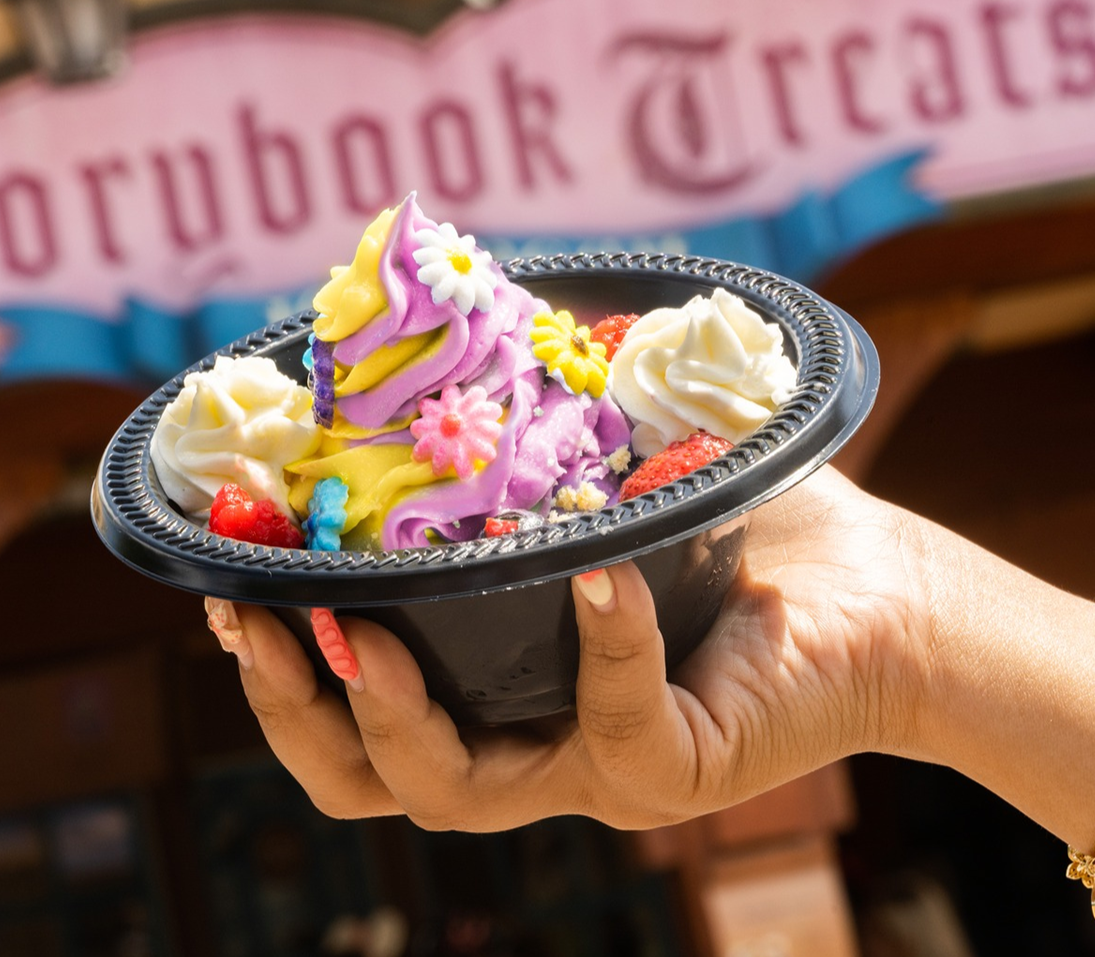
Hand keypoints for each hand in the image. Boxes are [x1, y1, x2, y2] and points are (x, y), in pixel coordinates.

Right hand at [203, 466, 934, 830]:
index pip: (344, 721)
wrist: (869, 587)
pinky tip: (594, 570)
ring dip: (391, 713)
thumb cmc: (727, 526)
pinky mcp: (674, 773)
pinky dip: (600, 643)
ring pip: (449, 793)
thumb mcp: (594, 468)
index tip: (224, 593)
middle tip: (257, 622)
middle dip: (292, 709)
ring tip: (368, 632)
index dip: (275, 675)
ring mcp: (593, 770)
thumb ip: (505, 424)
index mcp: (483, 691)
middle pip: (362, 779)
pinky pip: (617, 725)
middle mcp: (522, 747)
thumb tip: (413, 302)